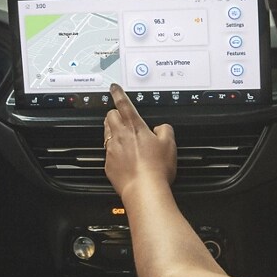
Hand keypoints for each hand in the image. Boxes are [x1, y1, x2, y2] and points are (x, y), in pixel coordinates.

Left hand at [103, 84, 175, 200]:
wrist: (144, 189)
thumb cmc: (157, 168)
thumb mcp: (169, 144)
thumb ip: (165, 130)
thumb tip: (161, 128)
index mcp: (135, 126)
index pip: (123, 103)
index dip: (118, 93)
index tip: (114, 88)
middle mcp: (120, 135)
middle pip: (110, 116)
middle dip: (114, 113)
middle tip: (122, 117)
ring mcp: (112, 150)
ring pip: (107, 132)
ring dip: (113, 130)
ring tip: (124, 136)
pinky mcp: (108, 164)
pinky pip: (108, 151)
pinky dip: (114, 150)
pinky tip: (124, 157)